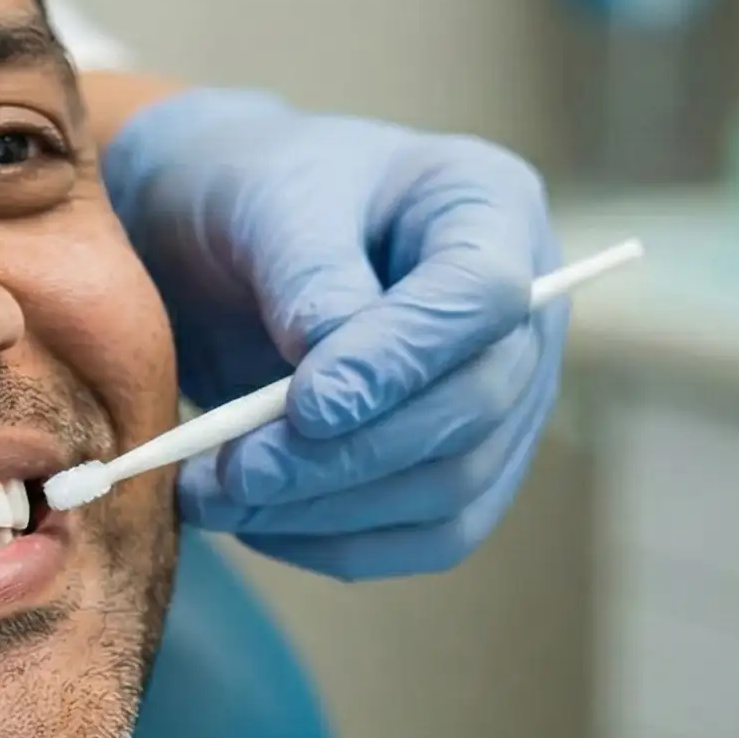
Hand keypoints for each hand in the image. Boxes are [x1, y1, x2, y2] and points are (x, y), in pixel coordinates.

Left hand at [102, 89, 563, 579]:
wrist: (223, 239)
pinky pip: (427, 535)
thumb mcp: (265, 201)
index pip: (481, 296)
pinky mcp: (464, 467)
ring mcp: (504, 396)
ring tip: (216, 497)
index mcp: (488, 206)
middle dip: (347, 455)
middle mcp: (522, 310)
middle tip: (235, 473)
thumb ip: (308, 277)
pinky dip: (339, 543)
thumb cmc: (251, 194)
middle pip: (474, 407)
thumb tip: (332, 379)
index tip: (304, 407)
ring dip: (330, 511)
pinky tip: (256, 521)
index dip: (400, 361)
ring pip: (451, 488)